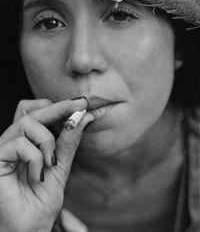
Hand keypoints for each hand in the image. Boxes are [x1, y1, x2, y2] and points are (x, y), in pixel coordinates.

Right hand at [0, 98, 93, 231]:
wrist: (29, 229)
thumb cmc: (40, 202)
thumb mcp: (60, 167)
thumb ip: (68, 143)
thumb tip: (83, 118)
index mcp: (27, 142)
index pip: (38, 112)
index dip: (58, 106)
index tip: (81, 104)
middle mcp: (13, 142)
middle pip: (32, 111)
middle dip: (59, 107)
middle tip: (81, 105)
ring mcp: (2, 149)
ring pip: (27, 123)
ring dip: (47, 141)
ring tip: (51, 163)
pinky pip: (19, 144)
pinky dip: (35, 158)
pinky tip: (38, 175)